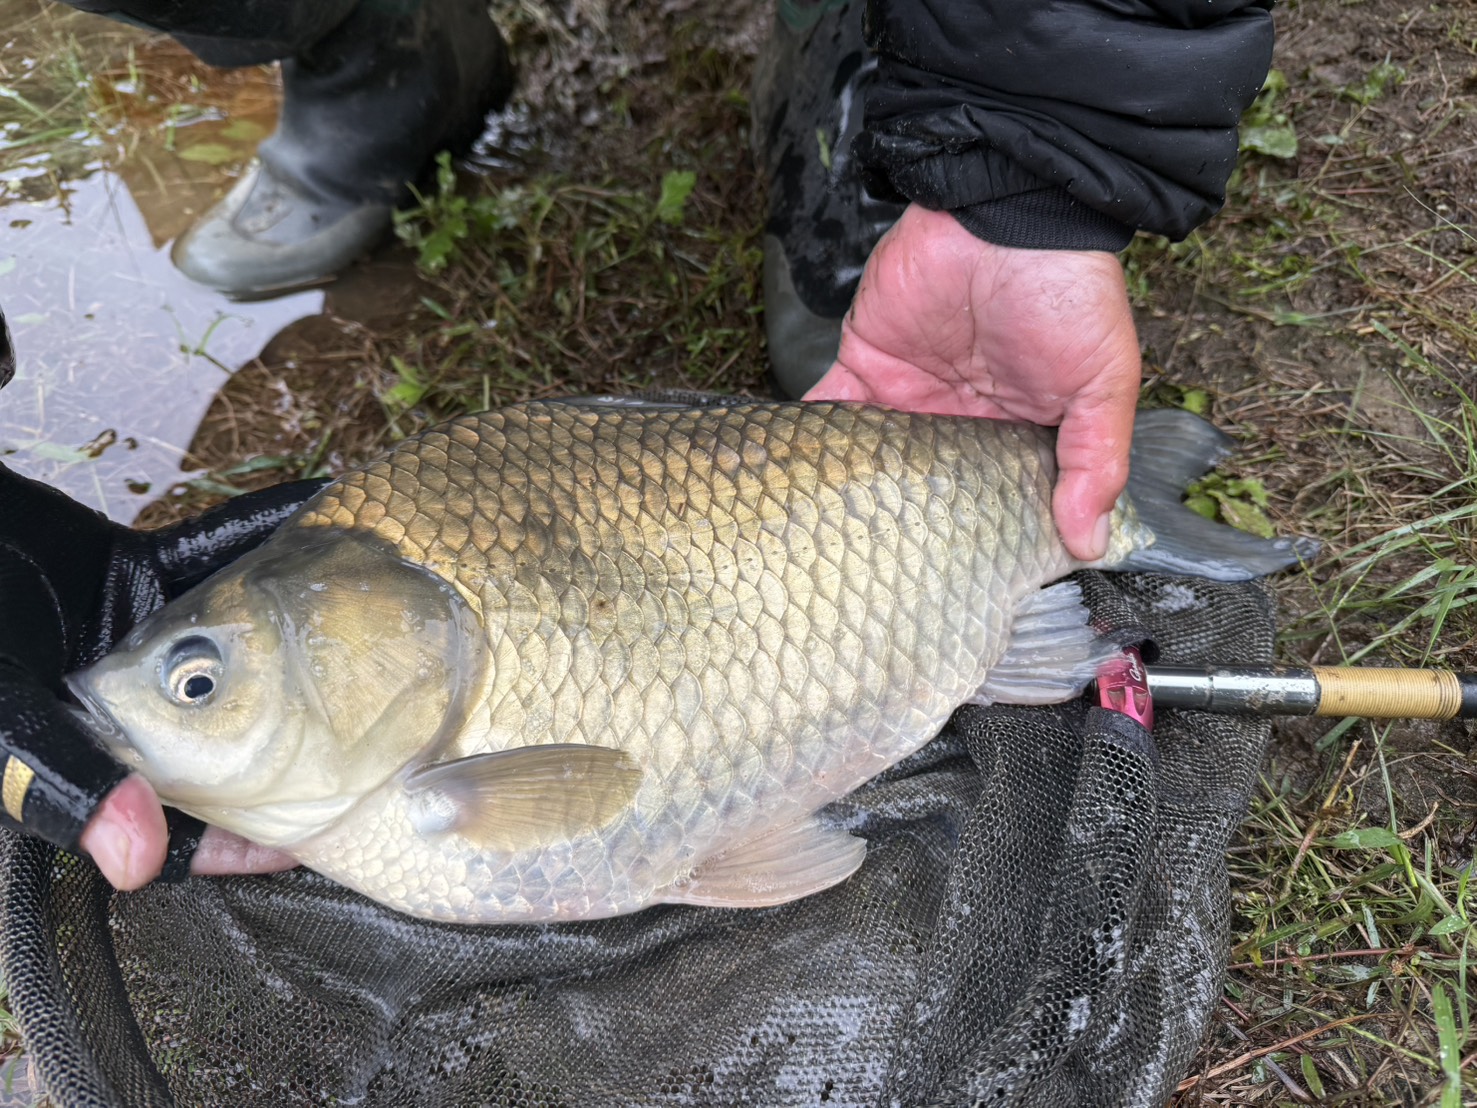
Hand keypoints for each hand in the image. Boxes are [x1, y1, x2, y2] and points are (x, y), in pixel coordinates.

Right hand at [0, 312, 321, 888]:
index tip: (314, 842)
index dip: (242, 840)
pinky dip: (257, 532)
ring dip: (290, 635)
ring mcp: (130, 632)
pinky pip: (209, 552)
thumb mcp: (1, 714)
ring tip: (371, 632)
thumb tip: (135, 867)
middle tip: (371, 742)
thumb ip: (64, 782)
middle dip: (287, 745)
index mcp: (86, 754)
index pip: (175, 822)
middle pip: (219, 739)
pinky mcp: (132, 568)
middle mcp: (121, 702)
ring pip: (230, 646)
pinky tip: (320, 514)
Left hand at [804, 203, 1141, 561]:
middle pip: (925, 491)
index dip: (981, 541)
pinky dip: (809, 444)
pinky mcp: (863, 364)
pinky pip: (828, 412)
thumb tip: (1090, 541)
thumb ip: (1094, 462)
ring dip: (852, 496)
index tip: (965, 585)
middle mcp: (957, 422)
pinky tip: (795, 488)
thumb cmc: (1069, 293)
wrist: (1008, 209)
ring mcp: (907, 395)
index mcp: (1016, 434)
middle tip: (889, 582)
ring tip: (833, 549)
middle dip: (907, 529)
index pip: (993, 501)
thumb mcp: (1103, 383)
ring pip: (872, 462)